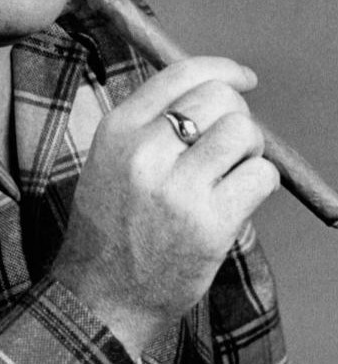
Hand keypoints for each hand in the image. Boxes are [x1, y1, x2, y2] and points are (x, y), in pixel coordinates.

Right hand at [52, 57, 279, 357]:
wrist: (101, 295)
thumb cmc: (110, 224)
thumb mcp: (110, 157)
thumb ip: (150, 122)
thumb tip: (213, 90)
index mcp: (118, 128)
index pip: (182, 73)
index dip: (224, 69)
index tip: (244, 78)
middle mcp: (145, 151)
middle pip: (220, 98)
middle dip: (237, 115)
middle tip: (230, 143)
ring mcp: (177, 188)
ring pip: (244, 132)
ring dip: (250, 149)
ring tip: (231, 172)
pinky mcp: (209, 224)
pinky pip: (261, 176)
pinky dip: (261, 182)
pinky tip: (239, 198)